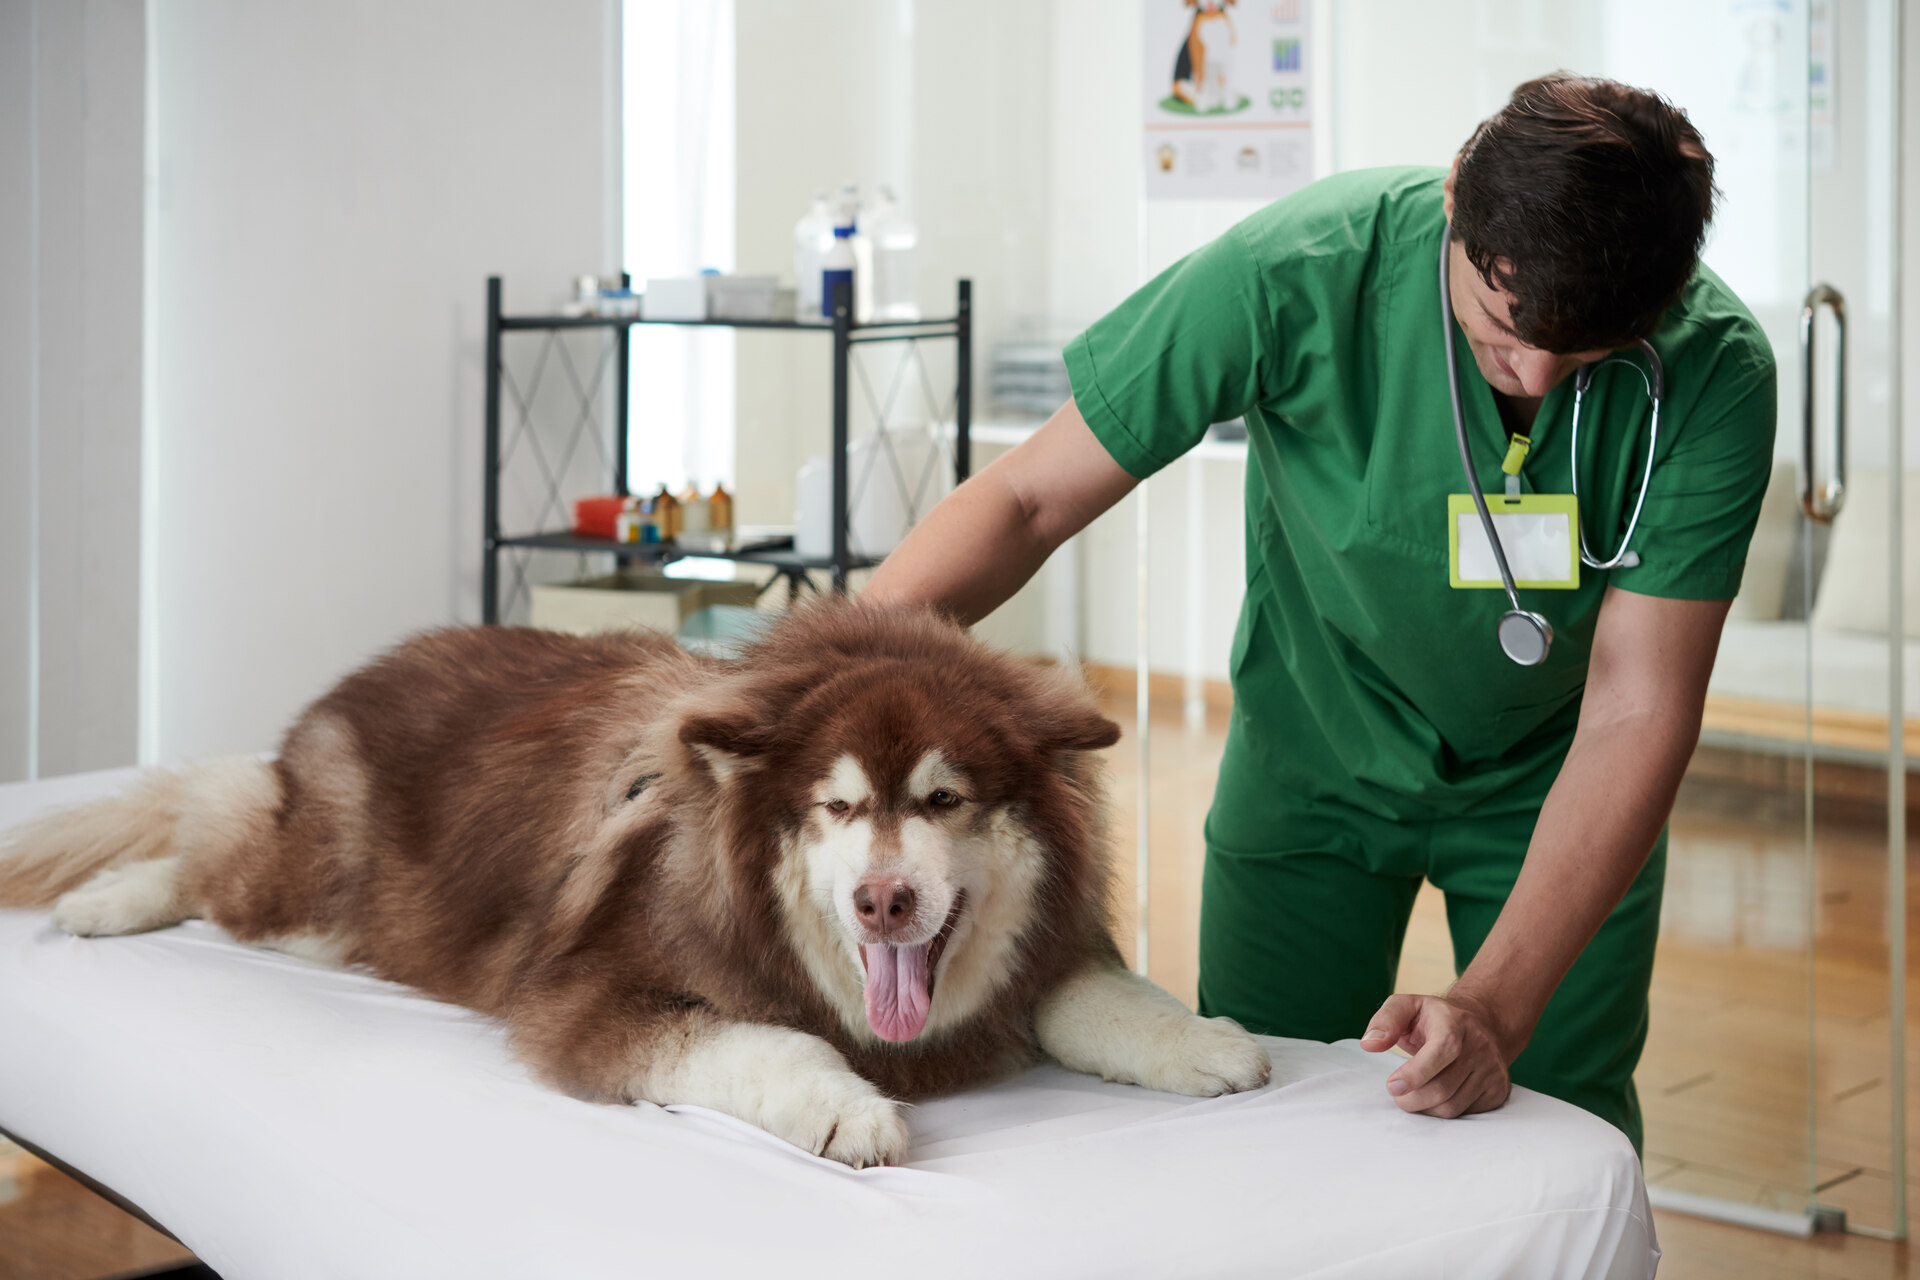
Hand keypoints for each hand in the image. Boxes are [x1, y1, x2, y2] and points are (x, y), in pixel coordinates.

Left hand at [1359, 992, 1515, 1118]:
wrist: (1482, 1023)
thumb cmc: (1434, 1018)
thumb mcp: (1407, 1006)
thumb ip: (1385, 1021)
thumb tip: (1369, 1043)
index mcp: (1454, 1023)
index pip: (1442, 1050)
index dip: (1416, 1073)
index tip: (1392, 1086)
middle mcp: (1479, 1046)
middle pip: (1442, 1088)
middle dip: (1411, 1099)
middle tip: (1397, 1093)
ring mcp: (1492, 1070)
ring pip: (1452, 1107)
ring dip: (1425, 1108)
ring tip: (1415, 1093)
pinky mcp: (1498, 1090)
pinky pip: (1465, 1114)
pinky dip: (1443, 1111)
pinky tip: (1438, 1095)